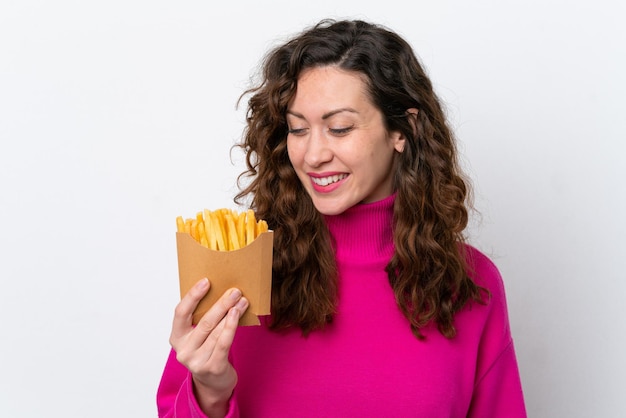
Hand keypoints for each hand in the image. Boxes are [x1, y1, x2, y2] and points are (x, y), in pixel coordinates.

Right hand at [169, 278, 248, 416]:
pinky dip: (231, 326)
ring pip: (216, 331)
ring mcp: (196, 361)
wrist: (214, 383)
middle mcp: (183, 350)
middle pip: (203, 321)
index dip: (193, 296)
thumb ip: (202, 319)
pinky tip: (237, 314)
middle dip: (220, 304)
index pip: (181, 313)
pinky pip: (223, 342)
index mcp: (176, 338)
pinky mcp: (212, 367)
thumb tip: (220, 291)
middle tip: (234, 291)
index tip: (206, 281)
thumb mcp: (199, 336)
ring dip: (231, 313)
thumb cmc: (208, 352)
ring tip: (242, 301)